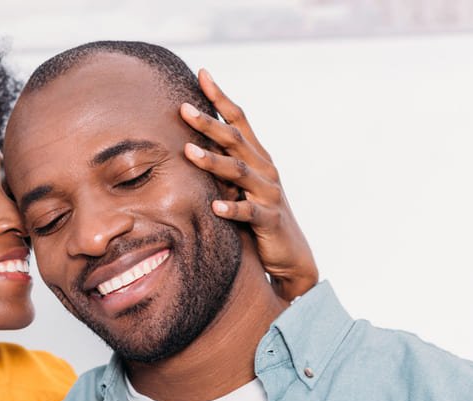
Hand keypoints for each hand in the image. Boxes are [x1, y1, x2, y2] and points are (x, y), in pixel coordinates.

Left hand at [180, 68, 317, 301]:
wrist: (289, 255)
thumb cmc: (257, 217)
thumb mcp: (239, 187)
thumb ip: (221, 168)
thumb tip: (187, 146)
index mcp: (257, 157)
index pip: (238, 120)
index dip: (221, 97)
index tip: (201, 73)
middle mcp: (264, 170)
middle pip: (235, 140)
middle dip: (209, 124)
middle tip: (183, 109)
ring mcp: (268, 194)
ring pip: (239, 172)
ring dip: (213, 161)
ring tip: (188, 152)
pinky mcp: (269, 220)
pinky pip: (249, 212)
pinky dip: (232, 207)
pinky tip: (215, 206)